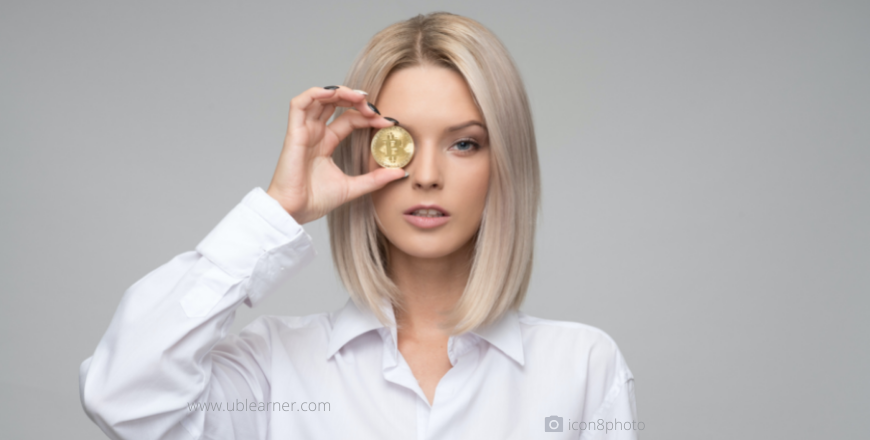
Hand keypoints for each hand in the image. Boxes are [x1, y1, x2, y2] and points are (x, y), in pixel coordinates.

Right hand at [266, 86, 404, 224]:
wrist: (295, 212)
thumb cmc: (315, 201)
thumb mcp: (353, 187)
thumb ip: (376, 179)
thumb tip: (401, 173)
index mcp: (326, 143)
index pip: (349, 119)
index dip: (368, 117)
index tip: (389, 123)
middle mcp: (315, 134)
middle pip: (335, 104)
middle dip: (356, 101)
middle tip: (375, 108)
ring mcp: (304, 132)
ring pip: (319, 98)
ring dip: (340, 92)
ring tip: (360, 98)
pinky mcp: (294, 133)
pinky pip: (299, 104)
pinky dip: (316, 93)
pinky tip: (335, 94)